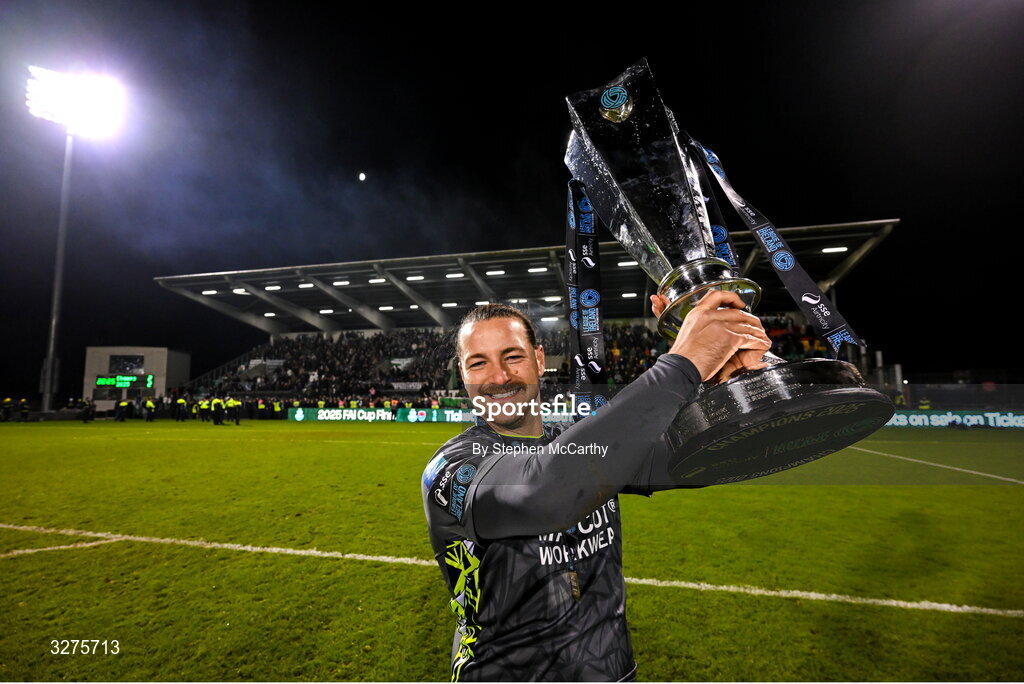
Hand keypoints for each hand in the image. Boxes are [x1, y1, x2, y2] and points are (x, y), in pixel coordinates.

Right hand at [652, 291, 771, 381]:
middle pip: (737, 312)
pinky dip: (758, 342)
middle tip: (756, 327)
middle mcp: (708, 315)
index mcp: (697, 313)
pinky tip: (761, 346)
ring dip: (757, 332)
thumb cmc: (683, 358)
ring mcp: (719, 325)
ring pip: (746, 325)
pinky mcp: (729, 338)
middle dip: (750, 320)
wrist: (680, 368)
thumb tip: (714, 332)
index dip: (732, 297)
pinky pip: (750, 337)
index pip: (716, 295)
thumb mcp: (688, 335)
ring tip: (761, 338)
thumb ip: (701, 328)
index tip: (740, 305)